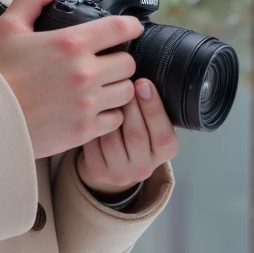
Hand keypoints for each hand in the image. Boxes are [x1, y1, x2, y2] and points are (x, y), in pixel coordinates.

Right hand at [0, 0, 142, 160]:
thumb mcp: (9, 26)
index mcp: (70, 43)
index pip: (120, 28)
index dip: (131, 26)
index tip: (132, 28)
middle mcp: (84, 73)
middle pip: (128, 63)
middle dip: (119, 59)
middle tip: (106, 61)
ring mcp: (87, 103)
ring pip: (126, 92)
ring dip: (116, 87)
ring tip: (101, 86)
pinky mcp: (84, 129)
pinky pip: (116, 119)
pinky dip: (109, 114)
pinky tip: (93, 108)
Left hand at [76, 79, 178, 195]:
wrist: (112, 160)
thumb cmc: (133, 130)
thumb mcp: (152, 121)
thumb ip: (153, 106)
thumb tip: (147, 79)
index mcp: (165, 152)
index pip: (163, 133)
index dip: (153, 107)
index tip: (143, 82)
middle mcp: (145, 167)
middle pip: (136, 135)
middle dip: (129, 105)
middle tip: (120, 82)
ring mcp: (121, 173)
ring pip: (111, 139)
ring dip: (106, 113)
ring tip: (102, 91)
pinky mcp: (98, 172)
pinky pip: (93, 144)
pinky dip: (90, 124)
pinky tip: (88, 109)